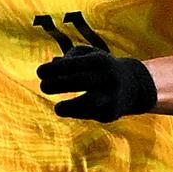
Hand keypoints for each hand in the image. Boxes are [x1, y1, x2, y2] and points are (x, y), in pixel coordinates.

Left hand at [37, 45, 156, 122]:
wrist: (133, 85)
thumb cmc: (100, 67)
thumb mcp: (87, 56)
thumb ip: (68, 58)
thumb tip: (50, 65)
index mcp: (100, 61)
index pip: (74, 64)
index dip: (55, 69)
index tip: (39, 72)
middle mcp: (107, 77)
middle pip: (80, 81)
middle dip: (57, 84)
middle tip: (43, 86)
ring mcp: (111, 96)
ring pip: (89, 102)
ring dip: (70, 106)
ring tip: (58, 108)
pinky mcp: (111, 113)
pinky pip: (89, 114)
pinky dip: (76, 113)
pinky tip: (68, 110)